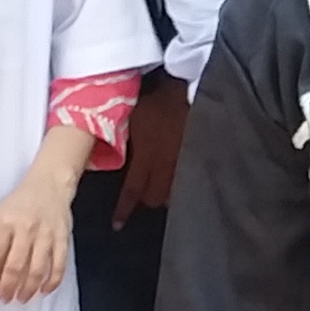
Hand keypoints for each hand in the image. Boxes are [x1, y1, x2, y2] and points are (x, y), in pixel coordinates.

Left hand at [0, 168, 79, 299]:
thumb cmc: (21, 201)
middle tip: (5, 298)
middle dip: (9, 287)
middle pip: (15, 266)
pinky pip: (59, 265)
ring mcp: (46, 234)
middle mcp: (25, 229)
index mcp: (6, 222)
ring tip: (22, 298)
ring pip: (37, 269)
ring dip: (29, 288)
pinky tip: (44, 290)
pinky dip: (52, 281)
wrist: (49, 184)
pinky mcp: (62, 238)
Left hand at [113, 78, 188, 222]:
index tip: (118, 224)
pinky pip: (190, 178)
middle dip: (148, 201)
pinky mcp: (199, 157)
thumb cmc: (156, 98)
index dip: (125, 210)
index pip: (134, 191)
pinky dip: (184, 182)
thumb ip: (124, 140)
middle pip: (156, 199)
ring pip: (175, 193)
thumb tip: (110, 151)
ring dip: (166, 194)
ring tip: (161, 188)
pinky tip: (182, 178)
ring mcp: (186, 163)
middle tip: (141, 196)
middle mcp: (167, 166)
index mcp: (148, 156)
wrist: (188, 86)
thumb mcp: (132, 118)